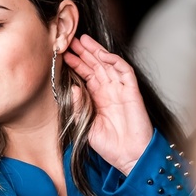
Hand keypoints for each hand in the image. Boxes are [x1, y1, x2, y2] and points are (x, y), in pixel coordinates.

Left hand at [63, 34, 152, 173]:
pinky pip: (125, 72)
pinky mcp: (132, 92)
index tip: (63, 53)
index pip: (86, 76)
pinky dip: (114, 61)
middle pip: (96, 65)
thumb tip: (72, 89)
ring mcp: (121, 90)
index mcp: (98, 99)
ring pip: (108, 64)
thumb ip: (78, 108)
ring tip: (83, 40)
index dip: (76, 64)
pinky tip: (102, 54)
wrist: (129, 157)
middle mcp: (109, 91)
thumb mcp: (85, 126)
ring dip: (96, 51)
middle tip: (70, 39)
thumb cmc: (109, 146)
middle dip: (84, 52)